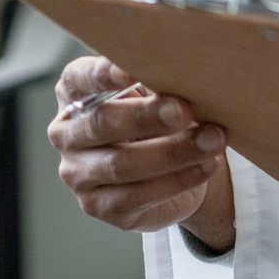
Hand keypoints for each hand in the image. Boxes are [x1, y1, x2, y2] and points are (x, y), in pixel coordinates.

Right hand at [49, 56, 235, 250]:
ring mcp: (78, 174)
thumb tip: (183, 74)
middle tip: (185, 110)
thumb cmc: (161, 117)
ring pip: (121, 164)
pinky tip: (206, 166)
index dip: (103, 74)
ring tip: (212, 140)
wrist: (174, 168)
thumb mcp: (158, 93)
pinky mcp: (99, 206)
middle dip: (147, 116)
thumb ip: (159, 83)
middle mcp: (67, 133)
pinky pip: (137, 195)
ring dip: (173, 152)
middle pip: (102, 123)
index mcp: (75, 94)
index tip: (133, 71)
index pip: (79, 79)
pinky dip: (177, 180)